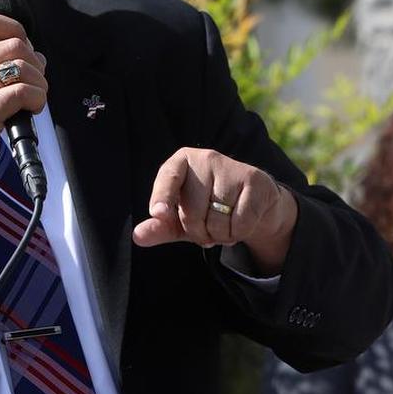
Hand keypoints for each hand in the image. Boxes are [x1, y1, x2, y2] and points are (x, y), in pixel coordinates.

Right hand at [0, 12, 46, 230]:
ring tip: (36, 98)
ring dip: (39, 82)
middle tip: (36, 81)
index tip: (25, 47)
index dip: (14, 28)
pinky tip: (32, 109)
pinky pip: (21, 92)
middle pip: (12, 43)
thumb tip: (33, 57)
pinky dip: (36, 99)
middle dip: (34, 61)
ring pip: (20, 66)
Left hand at [131, 147, 297, 274]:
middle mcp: (205, 158)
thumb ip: (160, 227)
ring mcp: (232, 166)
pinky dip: (239, 233)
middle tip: (207, 230)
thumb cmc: (209, 210)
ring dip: (220, 235)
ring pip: (217, 219)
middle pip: (193, 210)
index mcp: (181, 161)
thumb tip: (137, 236)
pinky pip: (241, 222)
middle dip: (198, 232)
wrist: (253, 206)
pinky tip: (240, 224)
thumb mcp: (181, 220)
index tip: (158, 212)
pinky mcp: (254, 180)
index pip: (168, 178)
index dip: (162, 196)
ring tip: (224, 226)